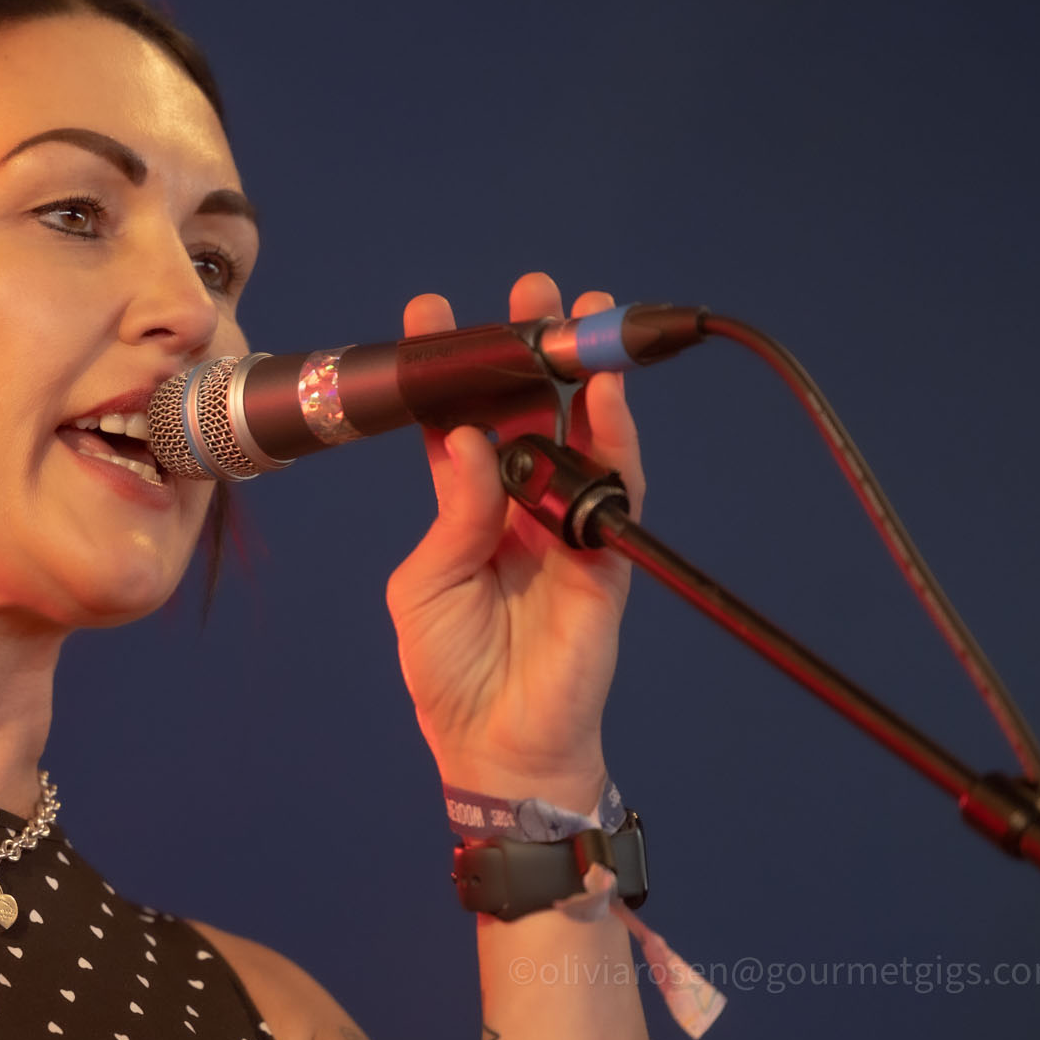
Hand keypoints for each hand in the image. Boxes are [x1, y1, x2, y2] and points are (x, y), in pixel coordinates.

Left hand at [385, 273, 645, 812]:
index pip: (455, 423)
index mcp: (465, 507)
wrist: (498, 747)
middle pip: (526, 411)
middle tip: (528, 291)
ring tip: (576, 315)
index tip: (429, 313)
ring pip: (578, 435)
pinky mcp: (603, 554)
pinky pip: (612, 487)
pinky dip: (612, 438)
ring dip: (580, 375)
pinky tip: (603, 395)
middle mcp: (517, 504)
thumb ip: (456, 513)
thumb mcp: (428, 584)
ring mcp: (563, 525)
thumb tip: (470, 440)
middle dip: (526, 350)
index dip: (447, 372)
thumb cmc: (449, 672)